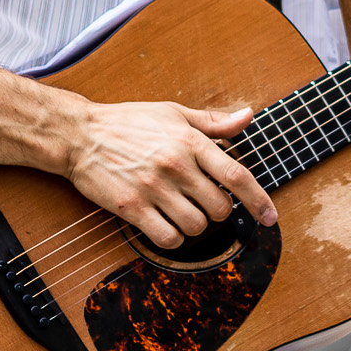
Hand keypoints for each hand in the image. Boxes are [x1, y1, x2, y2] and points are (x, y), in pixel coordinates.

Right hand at [61, 101, 275, 248]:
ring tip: (180, 210)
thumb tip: (248, 115)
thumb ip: (213, 121)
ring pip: (196, 226)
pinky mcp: (131, 208)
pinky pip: (168, 238)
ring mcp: (153, 188)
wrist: (79, 135)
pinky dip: (172, 237)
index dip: (259, 200)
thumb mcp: (173, 113)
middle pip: (219, 208)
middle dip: (217, 211)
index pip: (237, 175)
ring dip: (194, 225)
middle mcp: (176, 165)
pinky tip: (164, 224)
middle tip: (202, 202)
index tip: (270, 217)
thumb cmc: (128, 122)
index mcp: (190, 141)